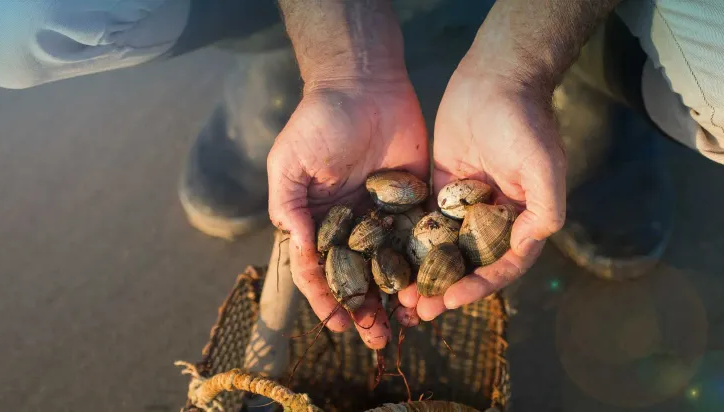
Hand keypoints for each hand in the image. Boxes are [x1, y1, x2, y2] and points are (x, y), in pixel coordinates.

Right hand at [268, 78, 427, 348]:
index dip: (327, 298)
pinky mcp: (415, 200)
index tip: (338, 323)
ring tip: (407, 324)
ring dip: (397, 297)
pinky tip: (432, 289)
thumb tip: (298, 252)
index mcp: (318, 221)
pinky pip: (421, 239)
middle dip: (366, 310)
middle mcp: (351, 225)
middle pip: (359, 278)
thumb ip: (291, 209)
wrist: (364, 83)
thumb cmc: (318, 120)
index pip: (319, 270)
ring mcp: (384, 215)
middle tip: (376, 339)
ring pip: (392, 267)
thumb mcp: (290, 164)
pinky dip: (425, 266)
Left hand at [397, 69, 566, 323]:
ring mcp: (466, 207)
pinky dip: (409, 247)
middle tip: (419, 312)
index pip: (503, 266)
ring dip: (425, 277)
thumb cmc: (525, 122)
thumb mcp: (544, 166)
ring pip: (444, 252)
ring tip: (401, 300)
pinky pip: (424, 225)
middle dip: (446, 291)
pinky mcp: (441, 190)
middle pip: (470, 267)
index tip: (451, 300)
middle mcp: (496, 220)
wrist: (497, 78)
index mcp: (524, 221)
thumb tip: (530, 244)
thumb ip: (545, 209)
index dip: (479, 287)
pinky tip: (388, 264)